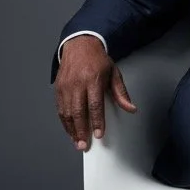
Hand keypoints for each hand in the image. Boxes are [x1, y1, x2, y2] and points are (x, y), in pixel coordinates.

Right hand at [54, 35, 136, 150]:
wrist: (79, 44)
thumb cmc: (98, 60)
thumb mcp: (114, 73)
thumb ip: (121, 93)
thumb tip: (131, 108)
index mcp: (93, 79)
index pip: (95, 105)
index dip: (97, 121)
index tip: (99, 134)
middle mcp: (77, 83)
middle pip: (78, 111)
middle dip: (81, 130)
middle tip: (84, 145)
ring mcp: (66, 86)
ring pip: (67, 112)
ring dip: (71, 129)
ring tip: (77, 141)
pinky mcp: (58, 88)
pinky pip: (60, 108)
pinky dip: (64, 121)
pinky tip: (69, 130)